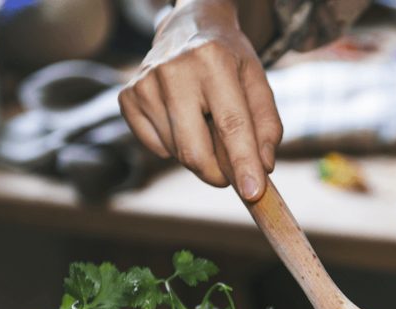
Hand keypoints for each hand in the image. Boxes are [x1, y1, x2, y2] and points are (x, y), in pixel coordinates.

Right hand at [118, 0, 281, 199]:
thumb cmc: (229, 61)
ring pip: (176, 153)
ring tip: (205, 122)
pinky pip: (156, 148)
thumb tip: (262, 167)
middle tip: (232, 170)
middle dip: (218, 173)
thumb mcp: (258, 83)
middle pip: (194, 150)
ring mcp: (145, 84)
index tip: (253, 193)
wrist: (188, 28)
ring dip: (199, 154)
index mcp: (213, 61)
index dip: (242, 163)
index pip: (230, 125)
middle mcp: (173, 70)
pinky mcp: (128, 97)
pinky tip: (184, 120)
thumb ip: (267, 126)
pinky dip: (175, 147)